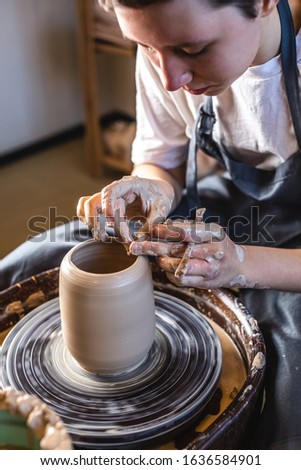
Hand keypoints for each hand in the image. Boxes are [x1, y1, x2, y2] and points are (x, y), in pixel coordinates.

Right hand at [76, 175, 174, 241]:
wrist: (157, 191)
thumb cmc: (159, 198)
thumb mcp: (161, 208)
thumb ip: (152, 223)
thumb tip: (137, 240)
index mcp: (128, 185)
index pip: (110, 192)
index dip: (107, 206)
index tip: (110, 220)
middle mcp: (113, 190)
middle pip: (94, 201)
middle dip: (96, 220)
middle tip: (108, 237)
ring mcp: (106, 197)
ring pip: (87, 205)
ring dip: (90, 222)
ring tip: (103, 237)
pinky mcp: (103, 205)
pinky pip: (85, 208)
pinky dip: (87, 219)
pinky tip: (100, 231)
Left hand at [129, 219, 246, 288]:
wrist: (238, 266)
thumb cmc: (218, 244)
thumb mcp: (208, 230)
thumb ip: (188, 227)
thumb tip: (162, 226)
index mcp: (212, 234)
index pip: (185, 232)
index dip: (166, 231)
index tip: (151, 229)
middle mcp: (211, 252)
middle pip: (177, 250)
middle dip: (153, 248)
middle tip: (136, 246)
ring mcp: (208, 269)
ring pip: (177, 267)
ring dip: (162, 262)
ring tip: (157, 257)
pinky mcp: (204, 283)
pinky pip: (180, 279)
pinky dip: (169, 274)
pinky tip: (167, 268)